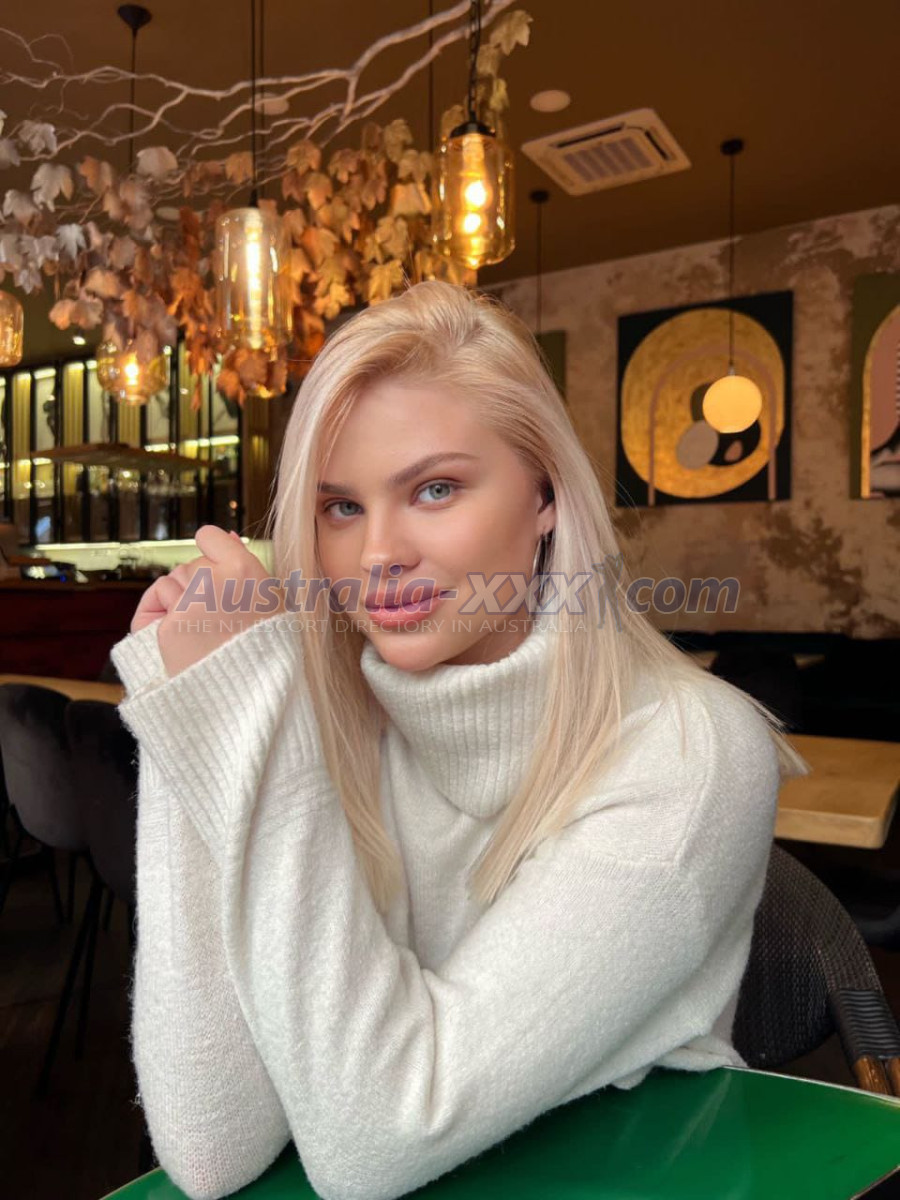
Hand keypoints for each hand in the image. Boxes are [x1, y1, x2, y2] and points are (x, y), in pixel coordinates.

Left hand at [130, 526, 283, 677]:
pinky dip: (163, 614)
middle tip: (219, 617)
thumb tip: (227, 534)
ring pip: (172, 581)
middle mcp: (219, 582)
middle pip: (191, 564)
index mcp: (249, 572)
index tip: (217, 574)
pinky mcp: (170, 626)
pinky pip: (158, 601)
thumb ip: (246, 566)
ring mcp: (192, 604)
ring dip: (180, 599)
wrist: (252, 695)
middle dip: (197, 585)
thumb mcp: (271, 601)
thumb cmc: (265, 648)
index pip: (211, 537)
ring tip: (204, 629)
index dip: (212, 555)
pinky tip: (186, 637)